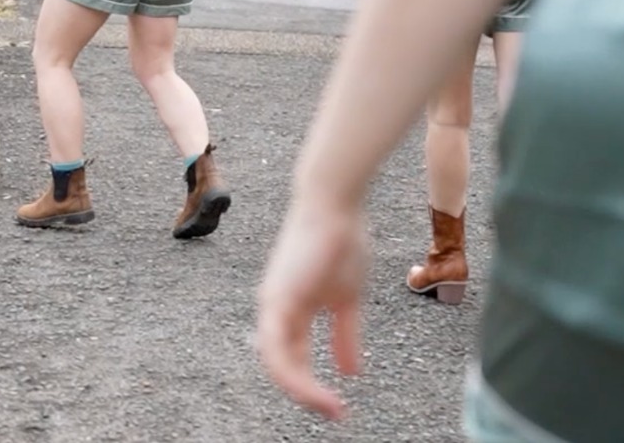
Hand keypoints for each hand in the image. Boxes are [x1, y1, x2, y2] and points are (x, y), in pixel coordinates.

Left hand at [257, 196, 369, 420]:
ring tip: (329, 409)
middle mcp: (275, 311)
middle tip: (334, 415)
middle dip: (307, 395)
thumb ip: (345, 336)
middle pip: (282, 366)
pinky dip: (294, 374)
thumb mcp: (348, 301)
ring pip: (276, 363)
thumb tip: (351, 373)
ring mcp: (272, 305)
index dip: (313, 387)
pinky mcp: (275, 299)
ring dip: (302, 391)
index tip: (339, 408)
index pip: (294, 359)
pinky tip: (315, 390)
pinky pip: (276, 348)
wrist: (336, 207)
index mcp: (291, 312)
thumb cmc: (341, 245)